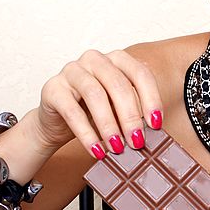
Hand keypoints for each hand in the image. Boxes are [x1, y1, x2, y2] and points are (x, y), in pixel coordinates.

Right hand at [33, 49, 163, 157]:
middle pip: (118, 84)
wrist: (57, 123)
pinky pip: (72, 111)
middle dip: (130, 116)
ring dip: (109, 125)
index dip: (151, 99)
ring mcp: (71, 71)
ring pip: (95, 95)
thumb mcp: (118, 110)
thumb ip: (134, 113)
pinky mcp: (52, 88)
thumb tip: (153, 132)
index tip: (156, 124)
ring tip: (117, 148)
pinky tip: (97, 150)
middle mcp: (94, 59)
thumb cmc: (93, 113)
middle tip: (137, 141)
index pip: (140, 73)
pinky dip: (87, 134)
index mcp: (116, 59)